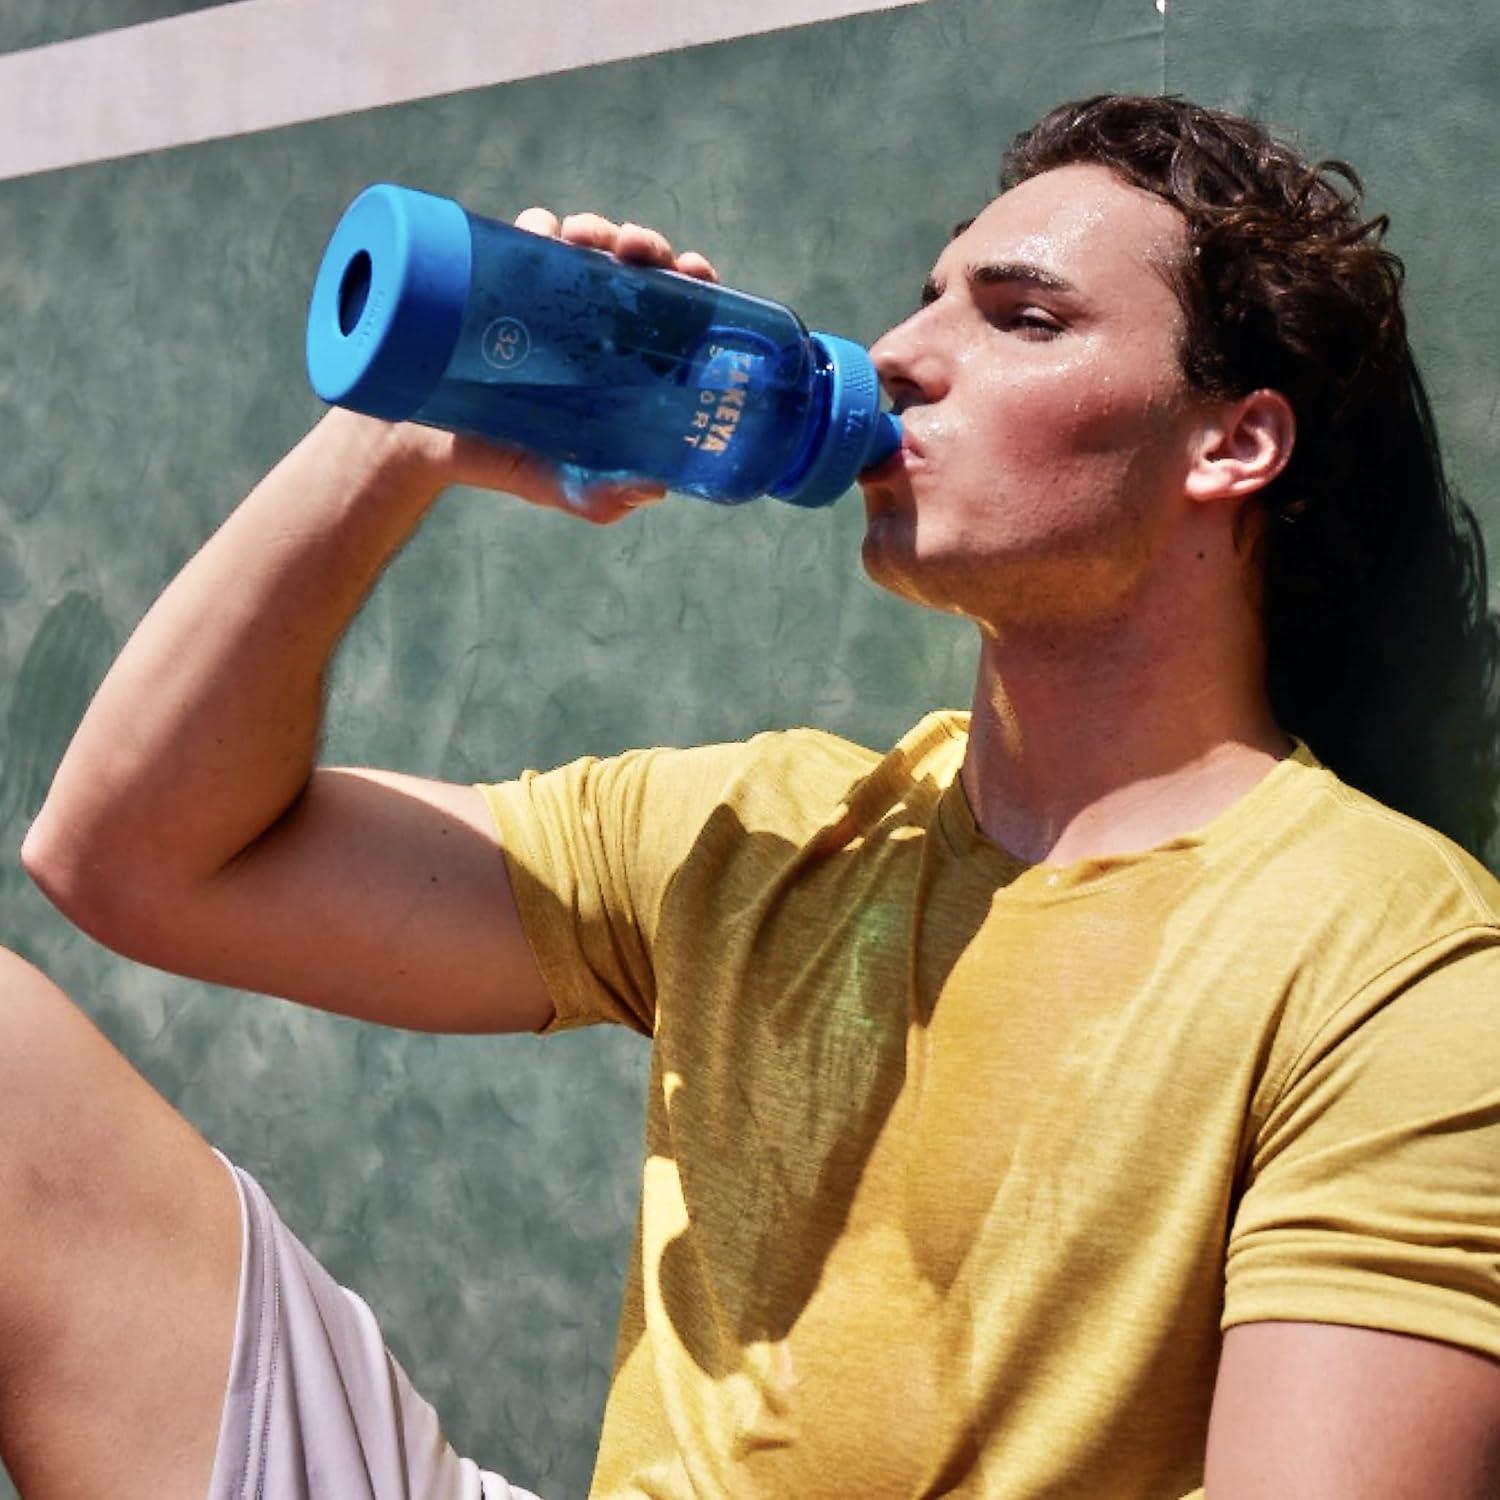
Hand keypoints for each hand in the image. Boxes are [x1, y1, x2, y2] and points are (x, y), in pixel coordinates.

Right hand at [378, 208, 722, 524]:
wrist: (417, 443)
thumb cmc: (500, 461)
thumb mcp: (555, 485)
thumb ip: (599, 498)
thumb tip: (653, 489)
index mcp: (621, 360)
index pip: (673, 309)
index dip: (693, 281)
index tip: (696, 271)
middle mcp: (589, 321)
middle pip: (634, 265)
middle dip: (644, 244)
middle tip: (634, 251)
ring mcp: (543, 297)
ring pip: (583, 241)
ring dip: (594, 228)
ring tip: (583, 240)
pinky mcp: (497, 282)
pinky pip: (523, 238)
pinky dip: (538, 227)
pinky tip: (543, 234)